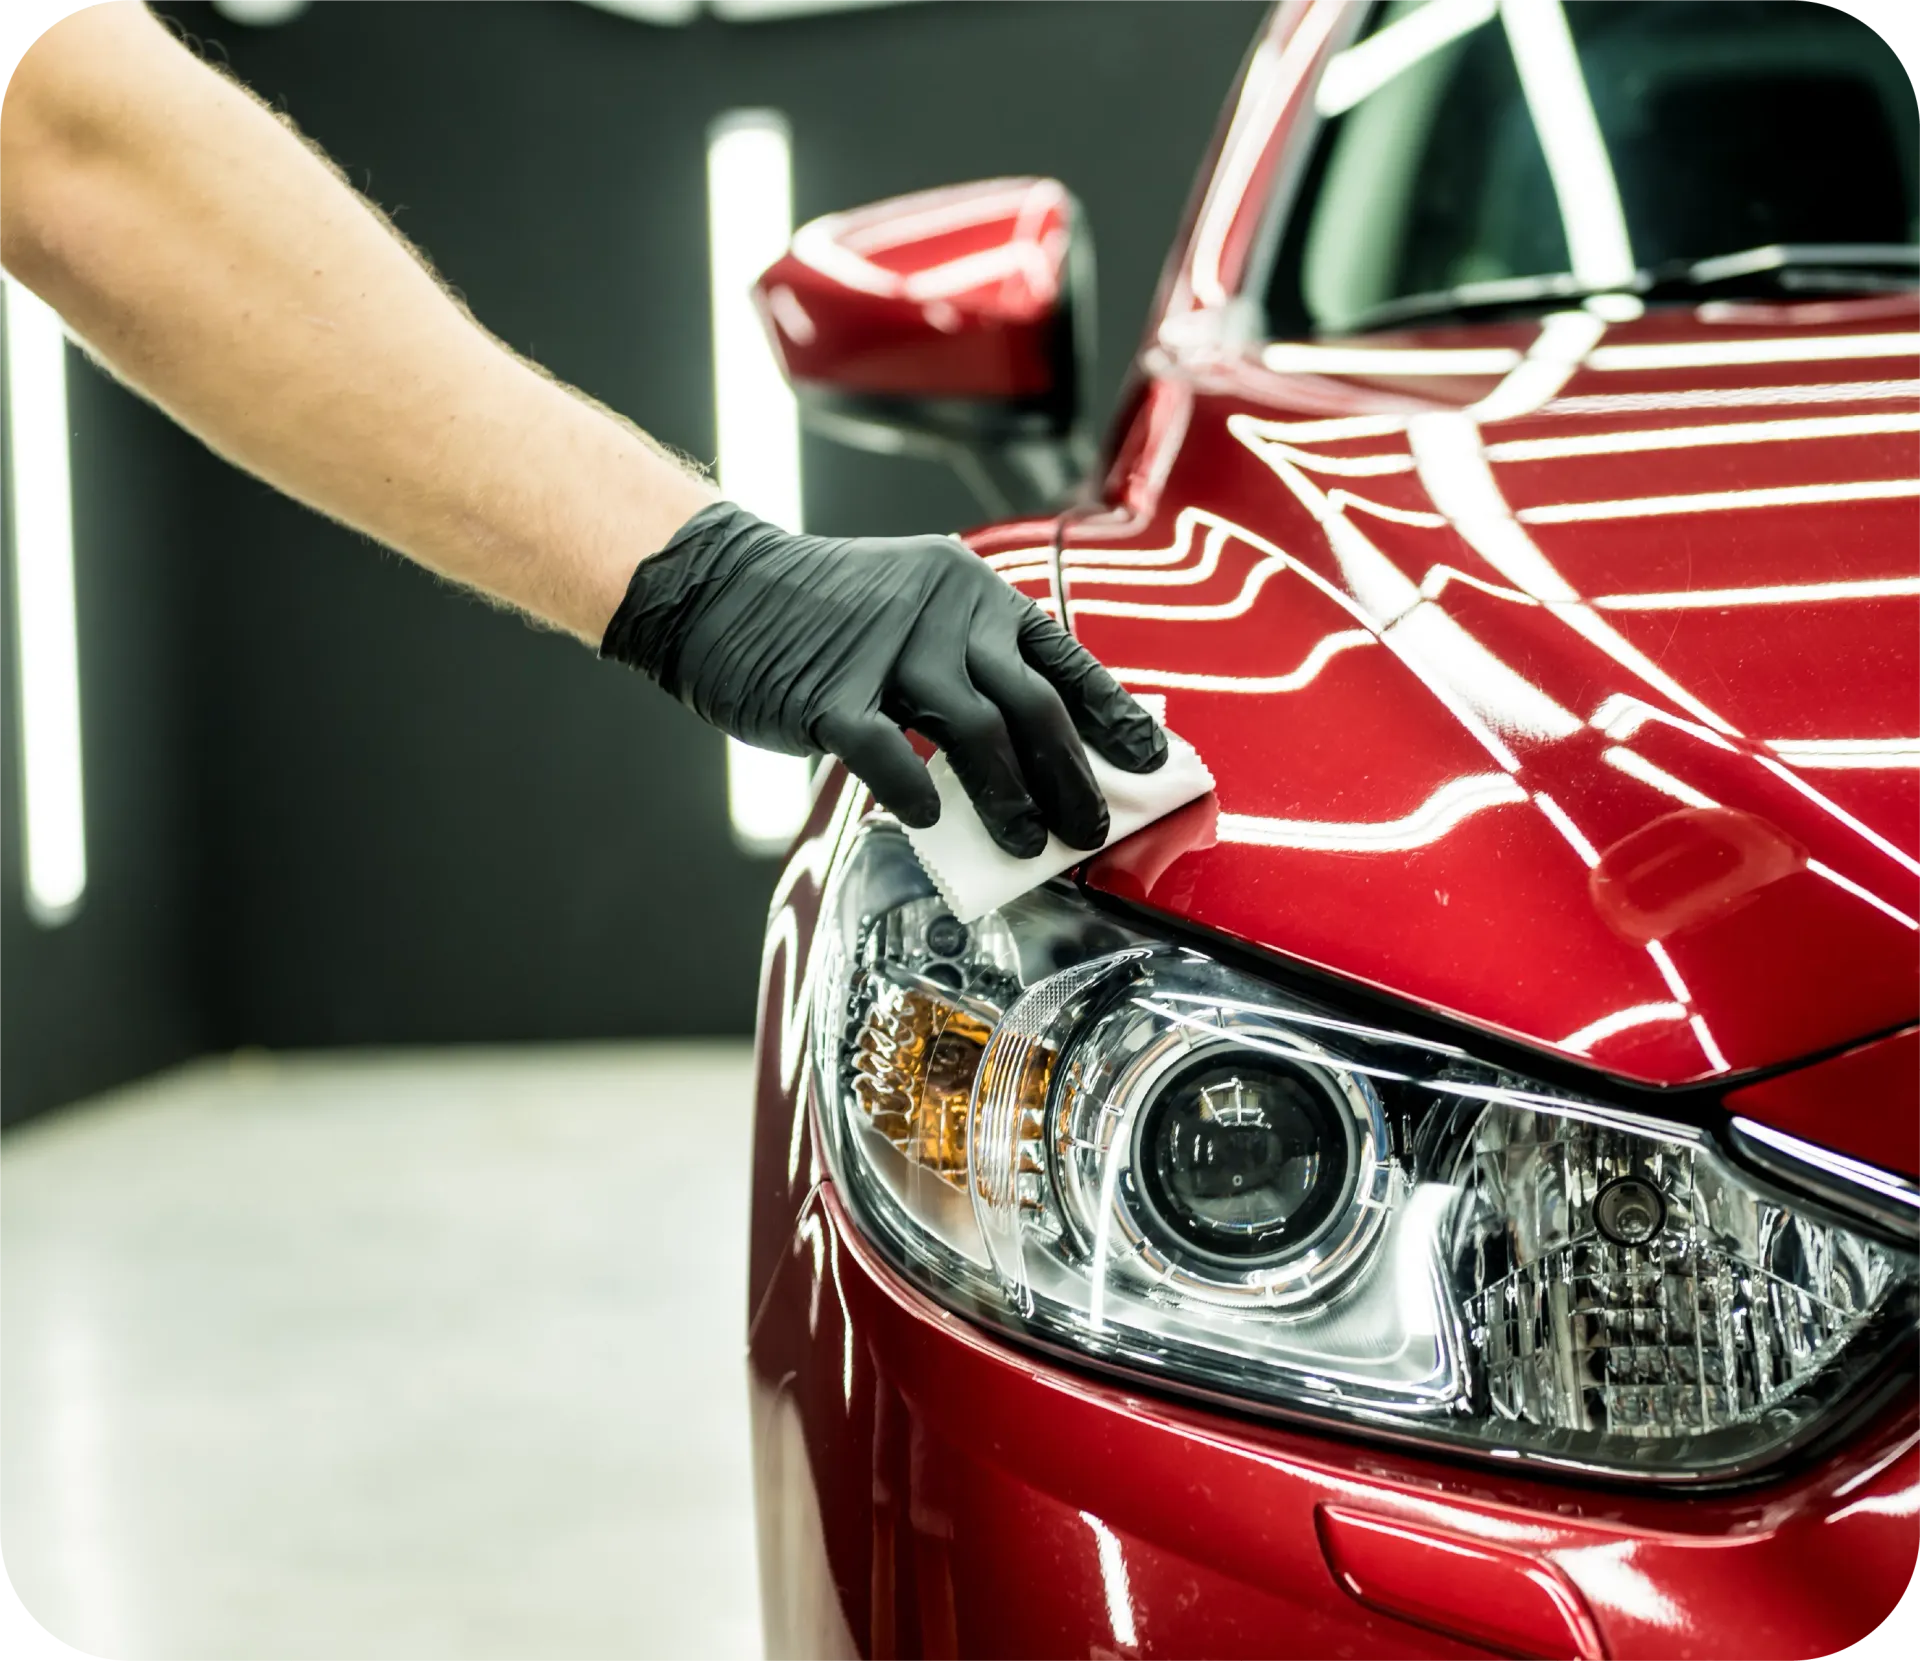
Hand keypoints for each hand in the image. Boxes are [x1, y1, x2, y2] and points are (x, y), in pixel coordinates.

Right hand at [602, 503, 1167, 854]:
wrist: (720, 589)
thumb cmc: (822, 617)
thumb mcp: (913, 613)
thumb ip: (970, 669)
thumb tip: (1033, 754)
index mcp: (971, 591)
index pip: (1063, 657)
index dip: (1112, 714)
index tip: (1151, 761)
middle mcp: (942, 613)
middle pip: (1032, 705)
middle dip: (1072, 777)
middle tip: (1089, 831)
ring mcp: (886, 651)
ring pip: (976, 734)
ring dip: (1011, 800)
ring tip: (1026, 845)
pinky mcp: (831, 694)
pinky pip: (890, 753)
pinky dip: (916, 793)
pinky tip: (930, 822)